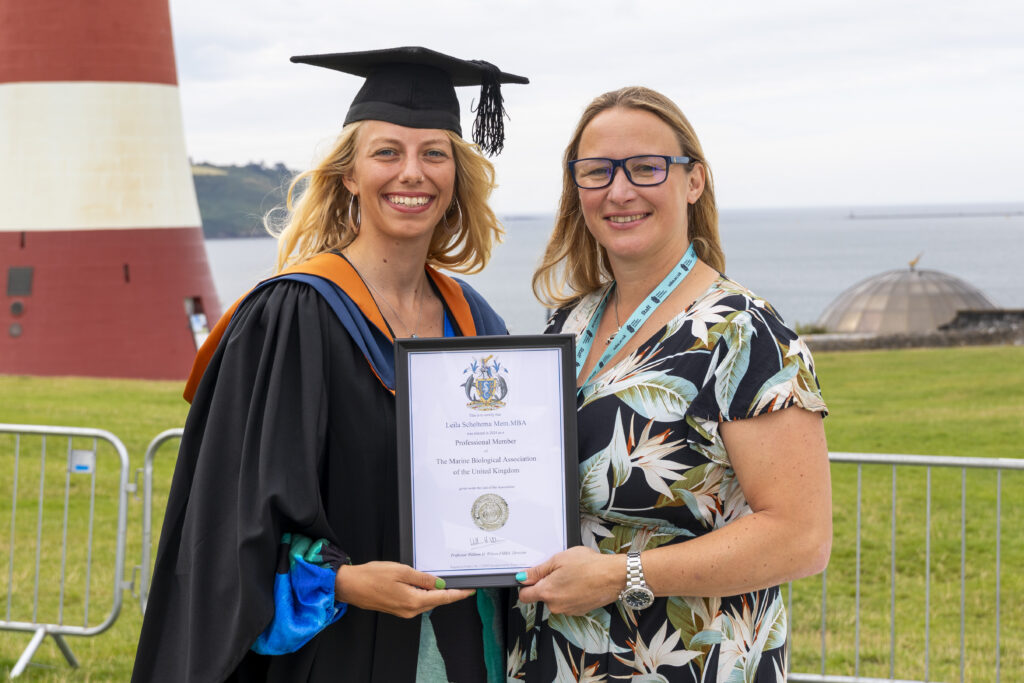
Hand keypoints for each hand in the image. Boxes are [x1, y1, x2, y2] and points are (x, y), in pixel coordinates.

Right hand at [334, 561, 474, 618]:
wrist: (351, 586)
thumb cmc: (372, 576)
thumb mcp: (401, 571)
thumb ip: (423, 578)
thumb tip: (439, 583)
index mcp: (413, 601)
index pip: (443, 598)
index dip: (458, 594)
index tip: (470, 590)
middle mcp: (410, 610)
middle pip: (437, 601)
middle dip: (450, 593)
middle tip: (461, 584)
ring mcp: (403, 611)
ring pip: (427, 602)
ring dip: (436, 594)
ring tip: (444, 582)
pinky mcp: (398, 609)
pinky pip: (417, 602)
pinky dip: (425, 595)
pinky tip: (425, 586)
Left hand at [516, 547, 625, 615]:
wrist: (613, 576)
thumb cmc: (588, 565)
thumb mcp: (558, 560)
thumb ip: (538, 571)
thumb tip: (523, 577)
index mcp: (547, 592)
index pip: (524, 596)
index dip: (526, 585)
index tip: (531, 578)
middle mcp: (555, 606)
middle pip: (542, 597)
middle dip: (547, 584)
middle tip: (559, 570)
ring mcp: (568, 611)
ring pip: (556, 600)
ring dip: (560, 590)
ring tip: (573, 575)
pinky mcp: (579, 612)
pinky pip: (568, 603)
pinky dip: (571, 594)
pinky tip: (580, 583)